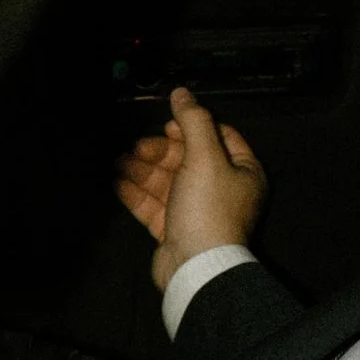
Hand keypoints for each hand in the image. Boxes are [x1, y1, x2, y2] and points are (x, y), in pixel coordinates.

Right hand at [115, 87, 265, 285]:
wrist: (197, 267)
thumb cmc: (208, 207)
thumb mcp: (204, 156)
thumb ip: (193, 120)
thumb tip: (182, 91)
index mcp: (242, 172)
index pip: (221, 137)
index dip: (194, 127)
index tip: (169, 124)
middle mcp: (224, 191)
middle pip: (188, 159)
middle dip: (159, 151)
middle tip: (136, 145)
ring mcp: (198, 212)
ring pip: (168, 182)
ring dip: (143, 169)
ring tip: (118, 161)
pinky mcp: (175, 231)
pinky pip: (155, 206)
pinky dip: (137, 193)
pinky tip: (117, 182)